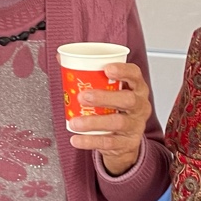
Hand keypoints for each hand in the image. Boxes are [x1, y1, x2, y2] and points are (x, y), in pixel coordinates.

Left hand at [68, 62, 151, 176]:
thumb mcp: (109, 91)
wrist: (125, 140)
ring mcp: (135, 125)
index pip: (135, 75)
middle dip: (105, 97)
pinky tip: (77, 139)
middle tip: (83, 96)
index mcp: (136, 88)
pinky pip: (109, 142)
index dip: (123, 71)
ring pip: (117, 123)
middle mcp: (139, 106)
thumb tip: (61, 57)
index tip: (107, 69)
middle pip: (128, 100)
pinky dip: (90, 141)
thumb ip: (89, 74)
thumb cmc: (115, 109)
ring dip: (93, 122)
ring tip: (75, 122)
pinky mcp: (127, 143)